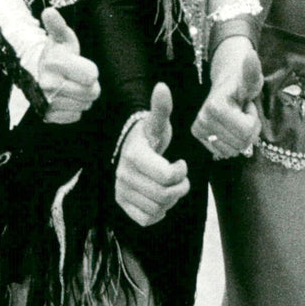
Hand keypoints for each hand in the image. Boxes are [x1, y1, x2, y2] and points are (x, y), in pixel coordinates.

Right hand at [38, 7, 99, 123]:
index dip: (90, 70)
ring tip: (70, 86)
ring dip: (81, 97)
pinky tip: (65, 98)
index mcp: (54, 63)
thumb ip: (58, 25)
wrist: (35, 72)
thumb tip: (49, 11)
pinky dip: (73, 108)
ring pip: (84, 105)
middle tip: (76, 77)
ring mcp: (48, 102)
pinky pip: (75, 116)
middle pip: (91, 93)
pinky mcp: (48, 116)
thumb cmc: (56, 53)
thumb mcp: (61, 38)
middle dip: (88, 85)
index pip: (92, 76)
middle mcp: (49, 85)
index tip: (79, 65)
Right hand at [115, 83, 189, 225]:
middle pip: (164, 195)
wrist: (132, 148)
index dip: (181, 172)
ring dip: (171, 201)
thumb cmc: (150, 136)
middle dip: (180, 188)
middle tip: (182, 179)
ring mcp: (121, 191)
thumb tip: (162, 87)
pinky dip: (158, 213)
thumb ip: (161, 108)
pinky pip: (146, 219)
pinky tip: (160, 199)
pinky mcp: (122, 204)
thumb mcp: (158, 123)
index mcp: (134, 155)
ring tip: (171, 187)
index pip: (166, 175)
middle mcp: (124, 174)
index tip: (181, 163)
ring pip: (157, 209)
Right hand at [192, 37, 262, 158]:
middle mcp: (202, 120)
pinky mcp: (200, 136)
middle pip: (240, 144)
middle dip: (248, 129)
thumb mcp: (251, 78)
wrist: (227, 83)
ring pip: (233, 151)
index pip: (246, 132)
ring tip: (236, 118)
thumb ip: (252, 70)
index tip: (245, 105)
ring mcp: (199, 129)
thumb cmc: (242, 82)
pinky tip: (230, 127)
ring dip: (240, 137)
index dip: (252, 120)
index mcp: (214, 107)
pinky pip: (224, 152)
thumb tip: (251, 55)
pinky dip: (231, 143)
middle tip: (242, 112)